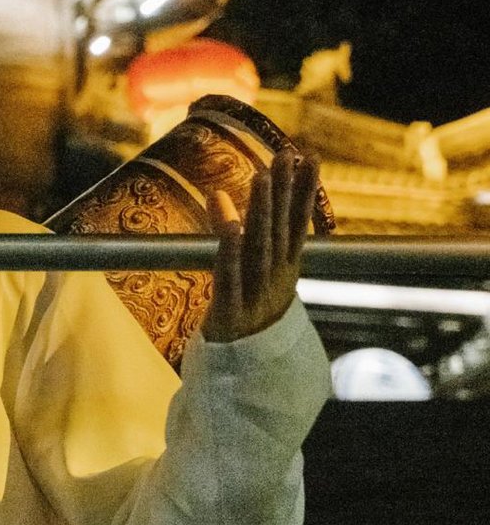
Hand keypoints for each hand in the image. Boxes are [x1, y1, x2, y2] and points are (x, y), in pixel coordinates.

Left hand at [201, 150, 319, 342]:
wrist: (244, 369)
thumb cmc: (246, 311)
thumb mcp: (247, 270)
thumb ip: (233, 230)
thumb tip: (216, 193)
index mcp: (283, 267)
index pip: (295, 222)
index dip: (302, 190)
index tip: (308, 156)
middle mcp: (273, 277)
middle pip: (279, 229)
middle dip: (284, 191)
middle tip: (287, 154)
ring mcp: (254, 293)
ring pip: (259, 247)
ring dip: (262, 212)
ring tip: (262, 177)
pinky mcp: (230, 311)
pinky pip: (230, 279)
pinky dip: (231, 253)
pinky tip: (232, 228)